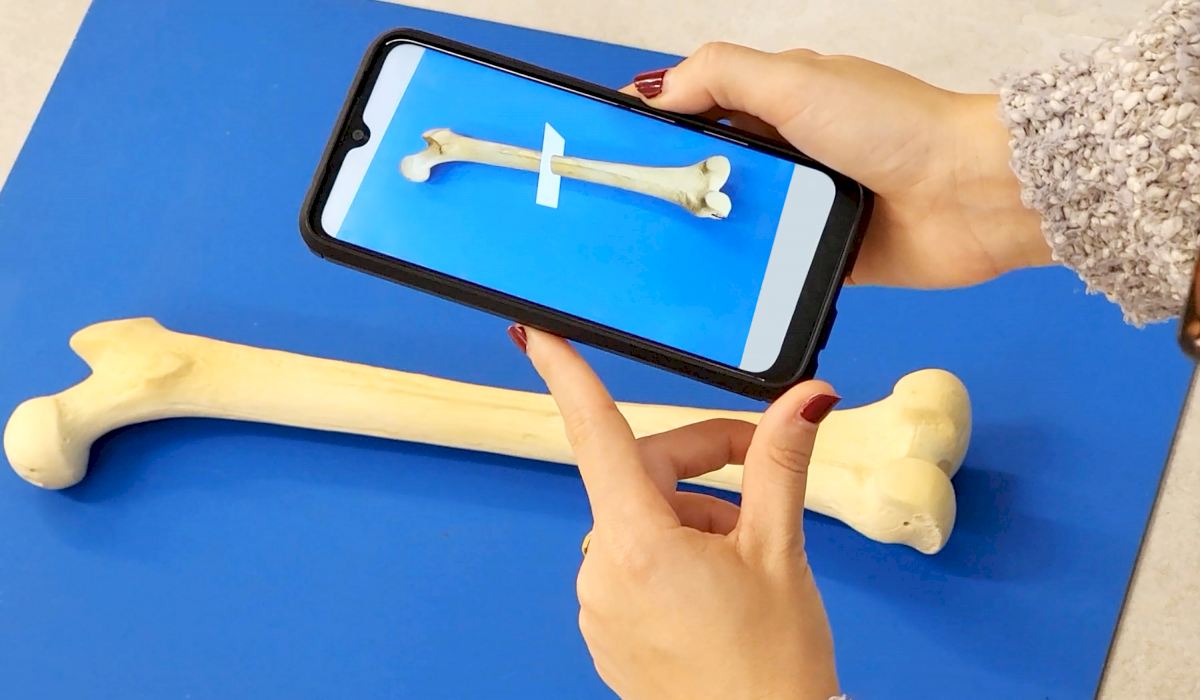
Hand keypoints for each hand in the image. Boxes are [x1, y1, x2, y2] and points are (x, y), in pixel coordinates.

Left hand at [516, 325, 842, 699]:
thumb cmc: (772, 671)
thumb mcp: (781, 552)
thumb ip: (780, 464)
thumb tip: (805, 400)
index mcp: (639, 546)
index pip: (597, 435)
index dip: (567, 377)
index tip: (539, 338)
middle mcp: (603, 574)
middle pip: (639, 477)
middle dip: (700, 469)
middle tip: (757, 485)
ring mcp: (599, 607)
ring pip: (641, 522)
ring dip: (692, 518)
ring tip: (745, 559)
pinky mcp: (607, 631)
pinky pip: (631, 565)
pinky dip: (672, 555)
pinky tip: (716, 587)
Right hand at [628, 43, 1050, 287]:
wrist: (970, 195)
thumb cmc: (896, 127)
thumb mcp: (795, 81)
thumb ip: (721, 75)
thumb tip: (652, 91)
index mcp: (781, 100)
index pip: (701, 108)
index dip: (658, 126)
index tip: (616, 147)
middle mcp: (792, 150)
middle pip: (712, 168)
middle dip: (675, 185)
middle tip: (635, 207)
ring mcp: (809, 203)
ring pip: (737, 220)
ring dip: (710, 233)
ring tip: (664, 250)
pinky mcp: (824, 252)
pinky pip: (771, 266)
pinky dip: (748, 272)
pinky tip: (715, 283)